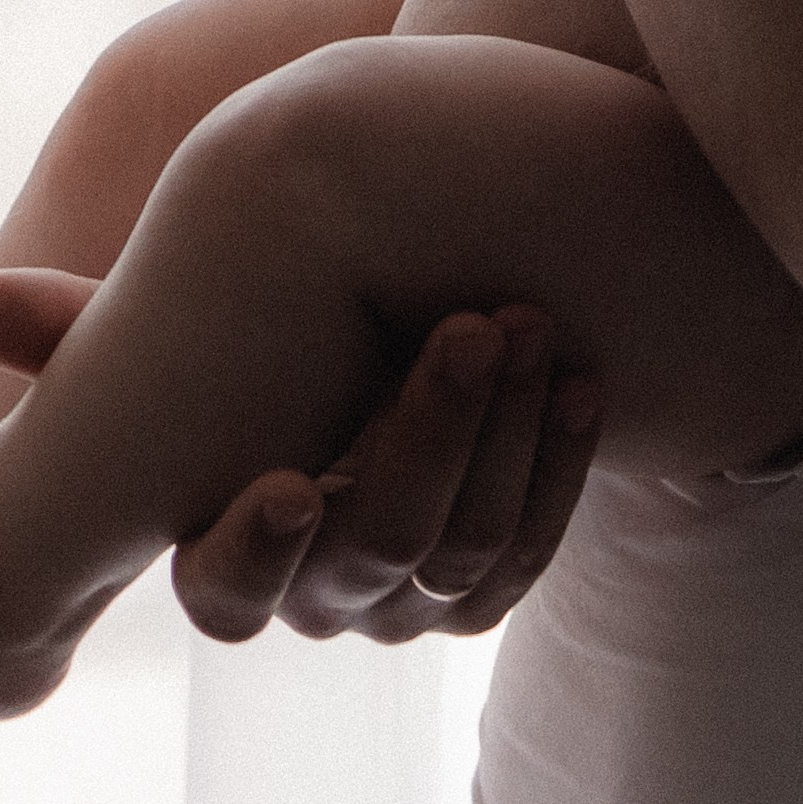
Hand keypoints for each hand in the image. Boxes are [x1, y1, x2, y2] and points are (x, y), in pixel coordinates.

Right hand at [171, 307, 600, 644]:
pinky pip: (523, 553)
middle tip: (472, 328)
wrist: (360, 365)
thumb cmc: (287, 339)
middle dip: (437, 427)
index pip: (226, 591)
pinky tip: (579, 386)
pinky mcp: (470, 601)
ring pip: (465, 546)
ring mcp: (399, 609)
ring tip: (529, 327)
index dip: (257, 550)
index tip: (293, 490)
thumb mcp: (268, 335)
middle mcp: (311, 598)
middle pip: (381, 538)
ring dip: (508, 428)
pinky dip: (557, 466)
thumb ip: (273, 325)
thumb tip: (286, 194)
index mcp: (223, 557)